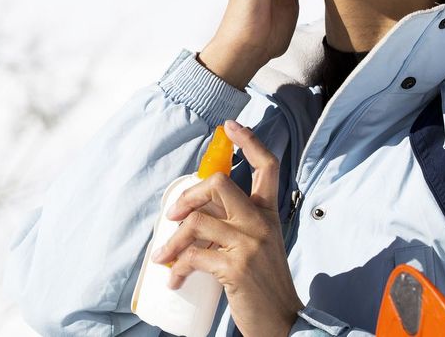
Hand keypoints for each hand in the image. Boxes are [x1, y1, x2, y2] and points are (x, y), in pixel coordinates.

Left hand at [151, 120, 302, 336]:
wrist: (280, 321)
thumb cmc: (263, 284)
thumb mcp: (258, 245)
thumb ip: (235, 224)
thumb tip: (193, 214)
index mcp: (269, 213)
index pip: (267, 166)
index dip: (249, 141)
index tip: (231, 127)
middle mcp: (261, 222)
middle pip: (219, 184)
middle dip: (187, 195)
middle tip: (172, 215)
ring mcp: (249, 243)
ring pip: (197, 221)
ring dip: (172, 242)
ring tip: (163, 258)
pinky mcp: (235, 266)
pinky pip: (194, 255)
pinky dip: (178, 268)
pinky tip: (175, 279)